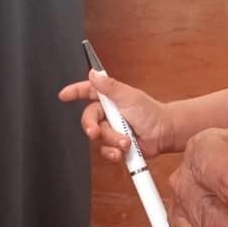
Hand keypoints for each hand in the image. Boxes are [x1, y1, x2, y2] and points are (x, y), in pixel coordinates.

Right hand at [58, 70, 175, 161]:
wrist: (163, 133)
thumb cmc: (150, 112)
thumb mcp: (129, 96)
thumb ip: (109, 86)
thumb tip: (93, 73)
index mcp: (110, 99)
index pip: (88, 92)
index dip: (74, 92)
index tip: (63, 95)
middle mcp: (108, 114)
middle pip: (88, 119)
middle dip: (91, 126)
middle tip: (95, 131)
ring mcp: (111, 130)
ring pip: (98, 138)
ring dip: (112, 140)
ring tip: (126, 141)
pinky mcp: (116, 145)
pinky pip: (105, 151)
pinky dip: (113, 153)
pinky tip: (122, 152)